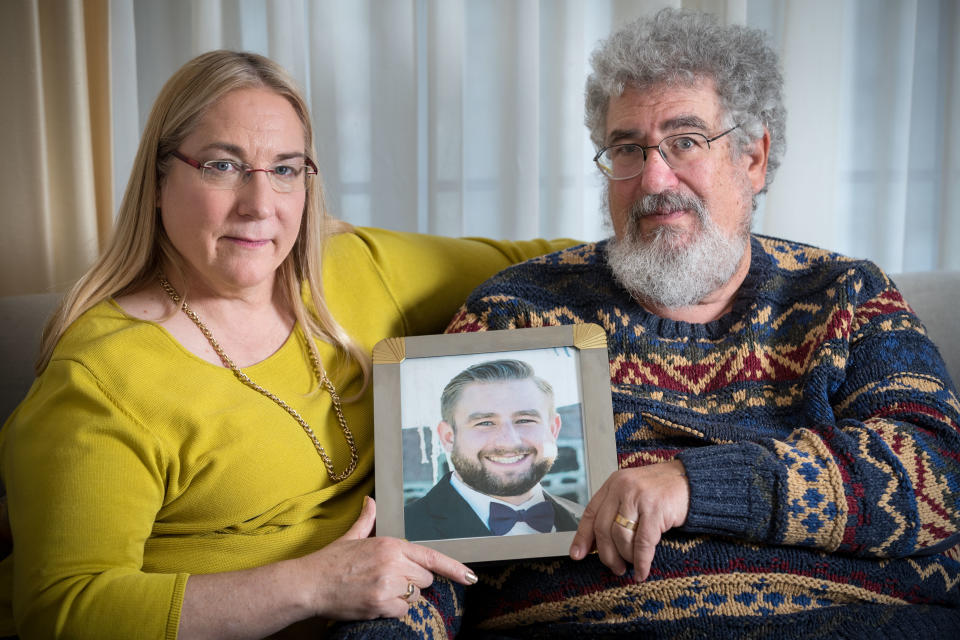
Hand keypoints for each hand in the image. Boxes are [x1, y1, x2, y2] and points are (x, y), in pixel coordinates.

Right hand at [303, 497, 475, 619]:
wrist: (309, 584)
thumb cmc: (330, 561)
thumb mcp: (351, 537)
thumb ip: (367, 519)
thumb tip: (371, 501)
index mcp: (390, 544)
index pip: (431, 557)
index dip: (455, 568)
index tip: (471, 577)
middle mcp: (393, 563)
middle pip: (424, 579)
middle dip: (412, 581)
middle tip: (388, 579)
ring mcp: (388, 585)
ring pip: (414, 596)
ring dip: (402, 596)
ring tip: (378, 589)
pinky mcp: (381, 605)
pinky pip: (402, 611)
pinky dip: (392, 610)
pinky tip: (375, 601)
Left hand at [569, 460, 688, 580]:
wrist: (693, 480)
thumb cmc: (663, 490)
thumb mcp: (633, 492)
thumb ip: (616, 510)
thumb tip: (599, 542)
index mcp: (613, 484)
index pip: (590, 513)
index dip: (582, 537)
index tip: (577, 554)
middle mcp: (622, 488)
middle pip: (603, 528)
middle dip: (606, 554)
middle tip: (614, 567)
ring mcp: (638, 497)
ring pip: (621, 537)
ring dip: (625, 557)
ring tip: (631, 565)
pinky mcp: (655, 509)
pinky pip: (642, 543)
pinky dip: (641, 561)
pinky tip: (642, 571)